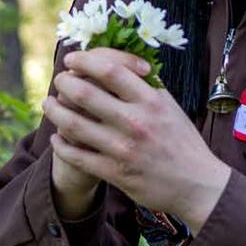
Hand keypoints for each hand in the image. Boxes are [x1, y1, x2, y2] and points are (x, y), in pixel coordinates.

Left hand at [42, 47, 229, 231]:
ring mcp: (123, 149)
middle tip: (59, 80)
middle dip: (64, 83)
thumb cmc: (183, 141)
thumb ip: (146, 85)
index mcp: (151, 101)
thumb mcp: (170, 106)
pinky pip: (77, 156)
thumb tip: (119, 62)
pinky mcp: (115, 173)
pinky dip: (60, 145)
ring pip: (73, 125)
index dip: (85, 60)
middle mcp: (136, 122)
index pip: (110, 69)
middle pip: (84, 93)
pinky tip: (56, 137)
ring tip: (48, 104)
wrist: (197, 185)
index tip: (72, 59)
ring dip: (54, 111)